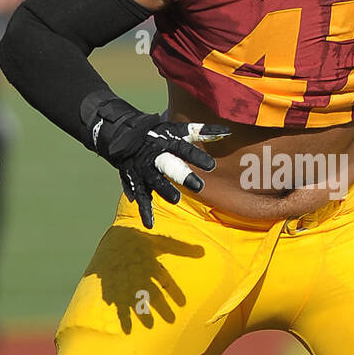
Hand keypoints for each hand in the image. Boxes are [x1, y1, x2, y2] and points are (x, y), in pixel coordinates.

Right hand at [80, 90, 229, 228]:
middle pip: (169, 165)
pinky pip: (141, 197)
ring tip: (175, 200)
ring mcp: (144, 169)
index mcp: (169, 143)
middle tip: (198, 186)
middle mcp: (156, 156)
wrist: (125, 136)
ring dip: (164, 190)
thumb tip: (228, 132)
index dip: (198, 157)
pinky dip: (145, 211)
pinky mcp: (136, 181)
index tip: (212, 166)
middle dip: (182, 175)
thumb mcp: (180, 130)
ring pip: (154, 181)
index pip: (185, 149)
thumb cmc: (160, 134)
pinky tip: (150, 224)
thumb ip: (204, 133)